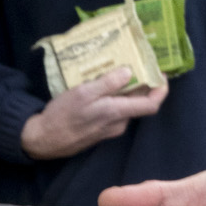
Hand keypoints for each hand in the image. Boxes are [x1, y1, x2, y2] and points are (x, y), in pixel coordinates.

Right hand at [18, 68, 166, 159]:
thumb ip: (107, 84)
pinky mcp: (100, 131)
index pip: (151, 105)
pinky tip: (103, 88)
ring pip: (126, 107)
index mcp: (116, 113)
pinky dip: (115, 99)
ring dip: (127, 91)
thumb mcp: (83, 93)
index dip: (161, 90)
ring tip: (118, 71)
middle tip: (138, 65)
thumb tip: (129, 72)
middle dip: (143, 86)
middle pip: (139, 104)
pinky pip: (115, 112)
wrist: (43, 140)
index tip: (161, 74)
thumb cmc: (62, 115)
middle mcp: (118, 123)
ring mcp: (109, 129)